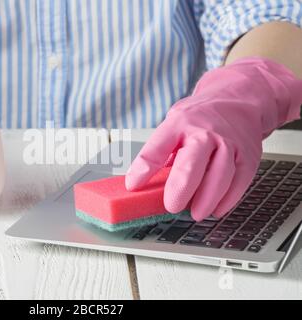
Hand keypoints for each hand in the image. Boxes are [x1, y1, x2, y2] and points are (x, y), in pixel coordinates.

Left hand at [126, 58, 301, 220]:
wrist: (238, 99)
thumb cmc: (200, 117)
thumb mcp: (174, 123)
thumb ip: (161, 151)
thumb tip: (142, 183)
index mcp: (179, 124)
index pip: (156, 148)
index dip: (143, 169)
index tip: (133, 186)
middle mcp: (204, 132)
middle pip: (190, 165)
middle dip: (179, 190)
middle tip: (171, 207)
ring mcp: (229, 144)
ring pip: (219, 177)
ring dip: (205, 200)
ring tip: (195, 214)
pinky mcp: (248, 156)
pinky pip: (239, 182)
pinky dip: (227, 200)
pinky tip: (215, 208)